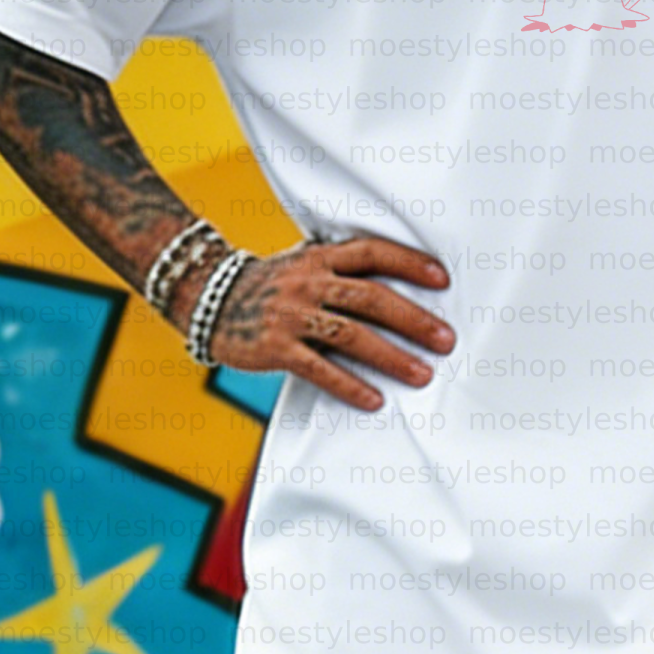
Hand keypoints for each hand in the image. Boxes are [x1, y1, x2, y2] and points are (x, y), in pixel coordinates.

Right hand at [173, 237, 453, 408]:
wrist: (206, 297)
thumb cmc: (271, 285)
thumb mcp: (303, 264)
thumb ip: (341, 271)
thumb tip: (398, 288)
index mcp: (319, 257)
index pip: (372, 253)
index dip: (409, 263)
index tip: (443, 280)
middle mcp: (308, 282)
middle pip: (370, 297)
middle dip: (413, 320)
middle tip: (447, 340)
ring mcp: (290, 314)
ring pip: (350, 334)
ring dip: (391, 356)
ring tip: (422, 374)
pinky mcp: (275, 347)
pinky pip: (318, 369)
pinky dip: (349, 385)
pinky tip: (375, 400)